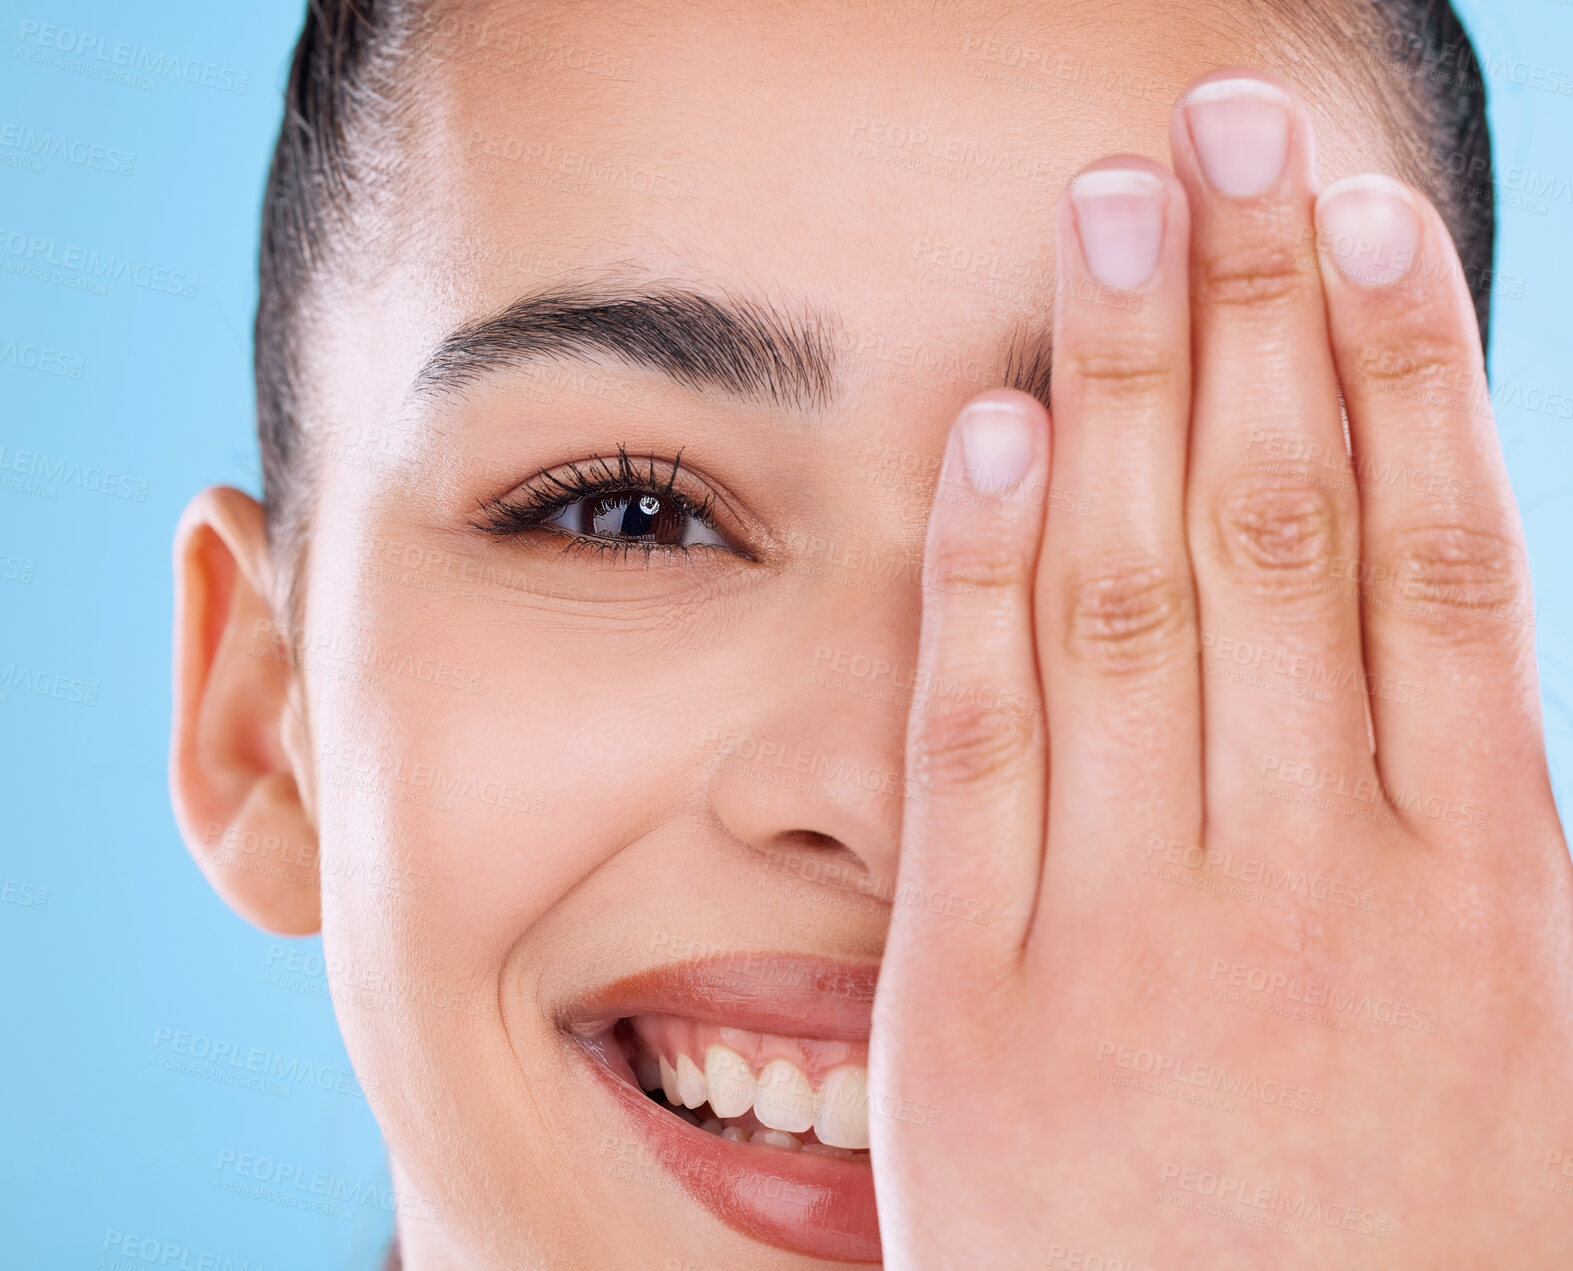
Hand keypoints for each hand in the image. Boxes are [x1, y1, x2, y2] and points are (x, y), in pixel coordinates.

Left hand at [869, 68, 1572, 1268]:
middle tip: (1224, 128)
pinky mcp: (983, 995)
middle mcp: (1314, 881)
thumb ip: (1472, 845)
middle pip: (1285, 528)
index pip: (1433, 556)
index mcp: (1476, 890)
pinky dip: (988, 577)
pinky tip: (997, 426)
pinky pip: (987, 744)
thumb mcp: (1514, 1052)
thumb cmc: (1401, 1250)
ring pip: (1139, 598)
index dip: (1397, 362)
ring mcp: (1140, 931)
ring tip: (1117, 208)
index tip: (1354, 214)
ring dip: (1130, 384)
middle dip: (1255, 311)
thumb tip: (1446, 651)